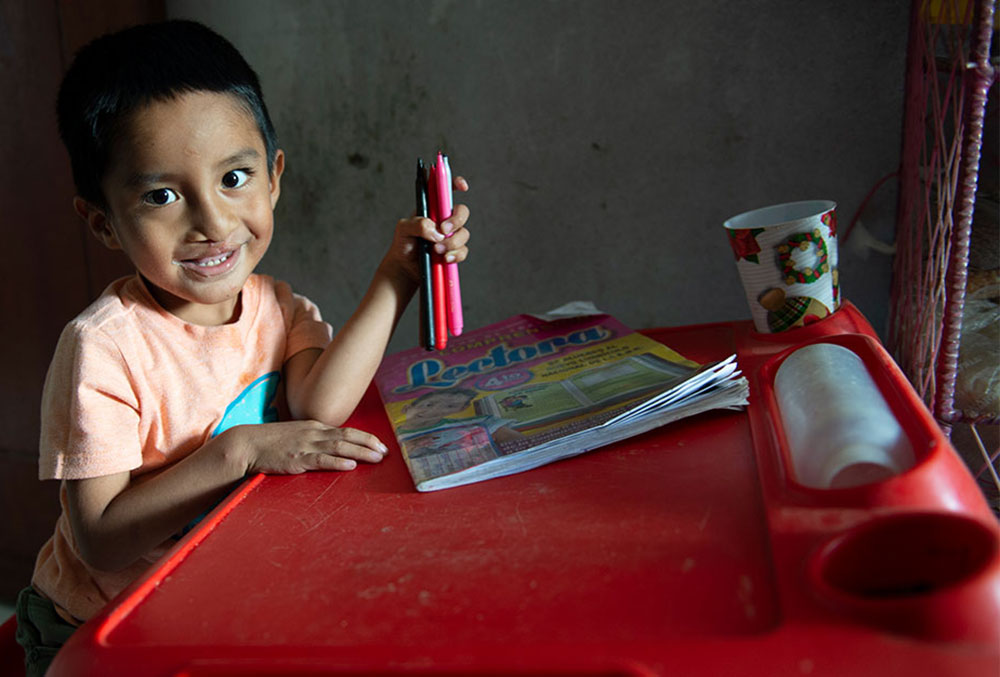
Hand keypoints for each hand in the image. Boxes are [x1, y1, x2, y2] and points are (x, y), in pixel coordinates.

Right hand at [224, 420, 388, 473]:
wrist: (246, 444)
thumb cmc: (270, 442)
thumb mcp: (296, 435)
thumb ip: (313, 439)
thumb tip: (331, 446)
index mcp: (314, 427)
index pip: (346, 430)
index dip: (366, 437)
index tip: (380, 444)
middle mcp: (314, 433)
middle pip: (348, 436)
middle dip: (370, 444)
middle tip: (386, 452)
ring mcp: (306, 445)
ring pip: (340, 447)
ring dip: (361, 453)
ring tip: (377, 458)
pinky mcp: (297, 459)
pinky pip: (321, 460)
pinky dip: (338, 462)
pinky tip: (350, 466)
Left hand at [384, 175, 470, 283]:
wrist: (405, 268)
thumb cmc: (403, 243)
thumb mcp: (403, 229)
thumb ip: (418, 224)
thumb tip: (437, 231)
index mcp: (432, 208)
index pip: (446, 190)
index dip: (456, 183)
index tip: (462, 186)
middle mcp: (444, 219)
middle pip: (462, 212)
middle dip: (456, 220)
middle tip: (443, 230)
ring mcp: (451, 235)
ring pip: (463, 234)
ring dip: (451, 242)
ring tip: (436, 250)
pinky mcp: (454, 251)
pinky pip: (463, 251)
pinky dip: (455, 255)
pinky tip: (444, 259)